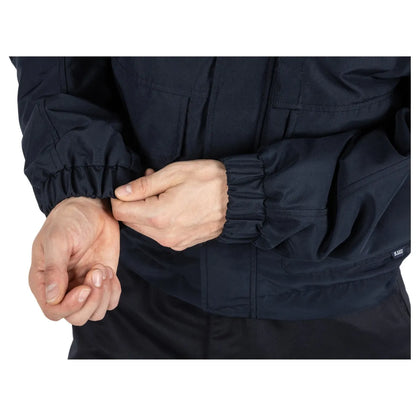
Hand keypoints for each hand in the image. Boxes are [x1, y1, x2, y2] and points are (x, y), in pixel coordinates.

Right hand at [29, 197, 121, 325]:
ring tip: (102, 268)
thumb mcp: (58, 240)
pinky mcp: (103, 281)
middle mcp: (64, 288)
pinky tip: (110, 272)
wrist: (93, 207)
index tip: (85, 287)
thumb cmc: (69, 220)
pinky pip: (111, 301)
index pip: (53, 311)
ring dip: (104, 294)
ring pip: (95, 312)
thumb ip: (54, 269)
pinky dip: (114, 291)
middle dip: (92, 299)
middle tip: (97, 271)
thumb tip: (52, 297)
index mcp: (44, 280)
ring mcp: (84, 285)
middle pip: (76, 317)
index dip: (70, 306)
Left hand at [111, 160, 228, 250]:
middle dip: (133, 203)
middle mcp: (164, 235)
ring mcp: (174, 242)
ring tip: (164, 192)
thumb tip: (121, 192)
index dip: (119, 197)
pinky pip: (160, 234)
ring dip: (146, 211)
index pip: (120, 212)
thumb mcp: (175, 173)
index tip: (128, 187)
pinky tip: (172, 204)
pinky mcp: (182, 244)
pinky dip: (159, 220)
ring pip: (144, 228)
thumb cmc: (210, 181)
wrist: (240, 199)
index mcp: (159, 216)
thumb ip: (144, 185)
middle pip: (130, 222)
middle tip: (149, 184)